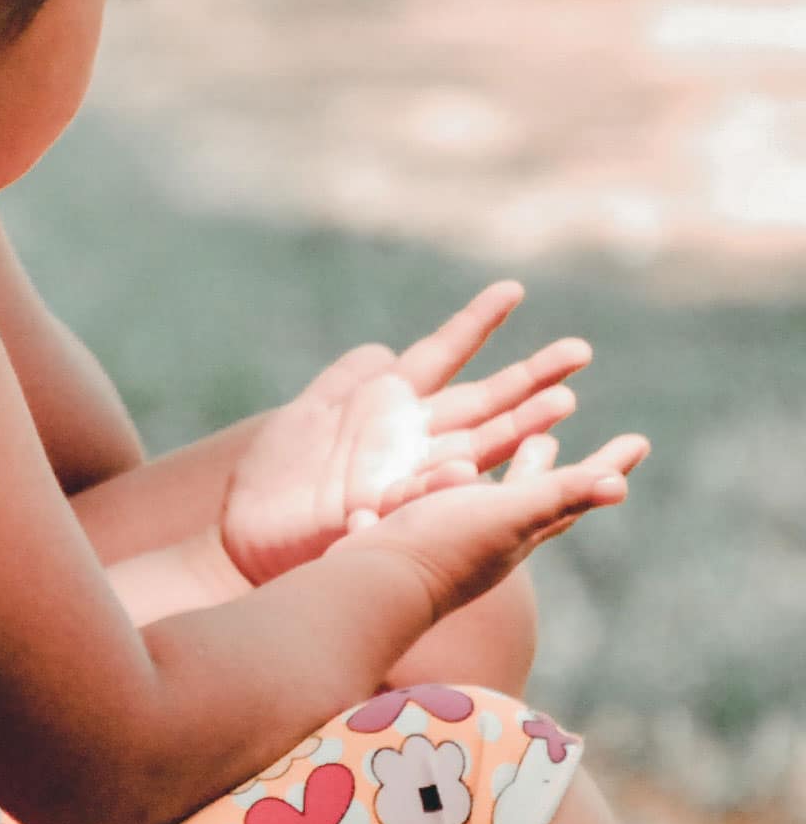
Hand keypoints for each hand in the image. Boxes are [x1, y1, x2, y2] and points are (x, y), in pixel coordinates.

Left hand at [219, 282, 589, 586]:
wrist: (244, 536)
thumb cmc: (273, 480)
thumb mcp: (308, 414)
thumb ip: (346, 381)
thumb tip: (382, 351)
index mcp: (389, 406)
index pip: (442, 353)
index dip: (474, 323)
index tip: (513, 288)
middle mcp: (412, 440)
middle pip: (482, 402)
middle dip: (531, 380)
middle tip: (579, 351)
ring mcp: (406, 475)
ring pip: (477, 447)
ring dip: (519, 428)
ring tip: (563, 405)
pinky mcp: (386, 511)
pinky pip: (426, 494)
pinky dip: (449, 481)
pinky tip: (473, 466)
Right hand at [333, 429, 645, 628]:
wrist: (374, 582)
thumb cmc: (443, 548)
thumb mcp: (505, 514)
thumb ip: (556, 494)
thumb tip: (620, 485)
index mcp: (526, 527)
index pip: (579, 492)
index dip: (610, 466)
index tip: (641, 440)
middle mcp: (498, 533)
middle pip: (538, 494)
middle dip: (554, 468)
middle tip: (561, 441)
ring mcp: (460, 534)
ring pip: (495, 493)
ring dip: (513, 466)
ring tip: (523, 443)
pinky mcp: (423, 532)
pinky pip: (447, 499)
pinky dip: (457, 480)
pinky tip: (446, 473)